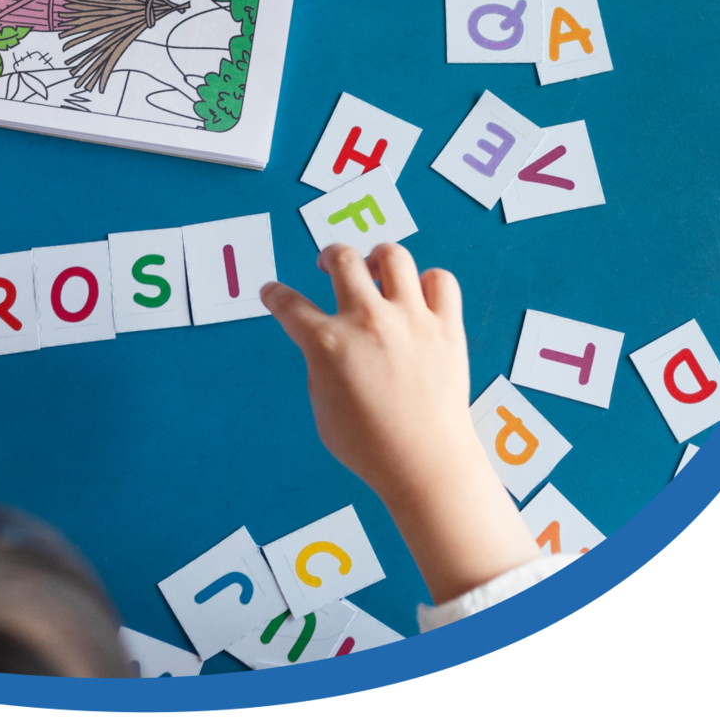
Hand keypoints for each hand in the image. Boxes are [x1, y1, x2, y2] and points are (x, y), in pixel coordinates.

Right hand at [261, 244, 537, 603]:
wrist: (426, 463)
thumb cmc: (369, 446)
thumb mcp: (321, 405)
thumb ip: (319, 364)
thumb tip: (326, 342)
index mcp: (328, 343)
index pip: (288, 303)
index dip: (274, 295)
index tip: (273, 293)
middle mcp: (368, 320)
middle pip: (341, 258)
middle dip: (328, 256)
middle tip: (328, 265)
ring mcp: (410, 319)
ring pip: (392, 256)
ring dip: (377, 258)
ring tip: (375, 271)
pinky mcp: (446, 326)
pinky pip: (440, 281)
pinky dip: (428, 284)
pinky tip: (418, 297)